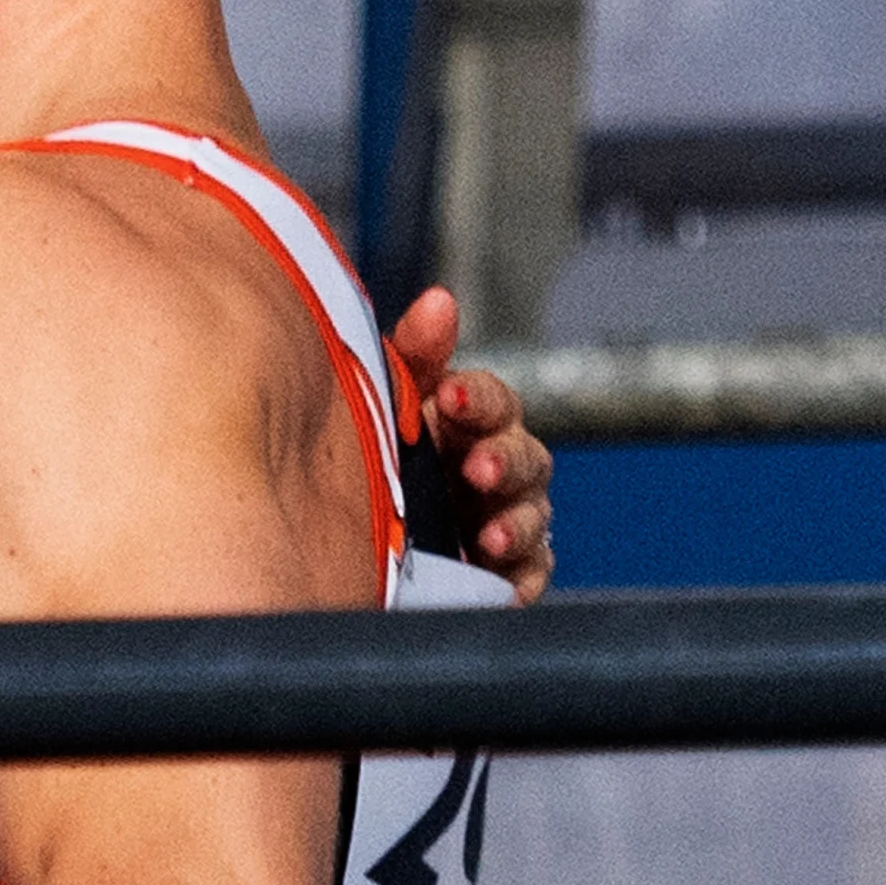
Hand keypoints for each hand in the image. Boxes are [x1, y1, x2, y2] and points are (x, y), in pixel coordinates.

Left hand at [389, 287, 553, 601]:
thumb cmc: (387, 455)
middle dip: (504, 462)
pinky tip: (501, 584)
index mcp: (471, 423)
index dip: (477, 398)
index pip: (493, 401)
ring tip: (489, 537)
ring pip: (533, 517)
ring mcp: (505, 521)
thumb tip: (439, 301)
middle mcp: (497, 468)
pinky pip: (529, 575)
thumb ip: (416, 355)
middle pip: (525, 458)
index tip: (450, 398)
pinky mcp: (504, 575)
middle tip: (477, 469)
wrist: (352, 542)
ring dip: (516, 524)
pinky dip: (519, 579)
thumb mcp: (393, 403)